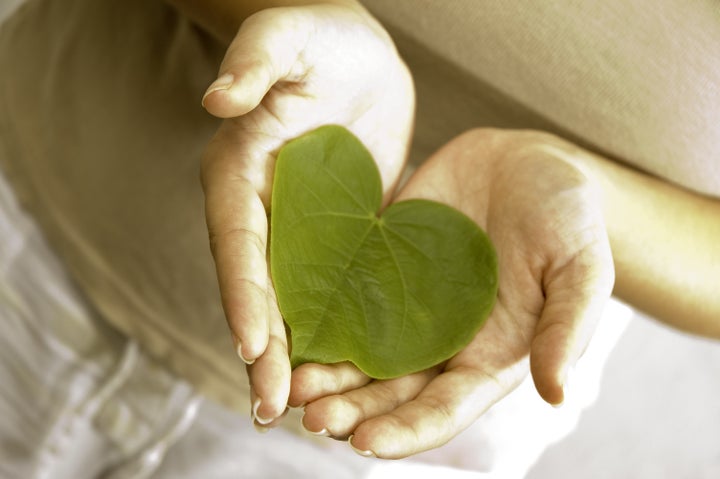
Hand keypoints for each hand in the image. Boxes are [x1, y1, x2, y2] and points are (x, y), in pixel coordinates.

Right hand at [200, 3, 413, 426]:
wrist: (354, 55)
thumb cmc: (315, 39)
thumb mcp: (285, 38)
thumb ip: (256, 62)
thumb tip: (219, 98)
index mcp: (240, 175)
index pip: (237, 243)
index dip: (242, 294)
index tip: (251, 346)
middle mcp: (263, 212)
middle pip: (258, 288)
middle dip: (263, 348)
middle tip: (272, 408)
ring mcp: (300, 228)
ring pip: (292, 300)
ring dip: (294, 355)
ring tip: (303, 411)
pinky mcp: (337, 234)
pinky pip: (333, 287)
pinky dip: (335, 328)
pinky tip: (349, 369)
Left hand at [290, 128, 614, 457]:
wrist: (527, 162)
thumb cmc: (567, 218)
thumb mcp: (580, 268)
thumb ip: (568, 327)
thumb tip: (556, 392)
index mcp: (486, 358)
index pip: (441, 410)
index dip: (403, 432)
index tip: (363, 444)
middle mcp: (438, 342)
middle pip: (387, 393)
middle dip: (349, 411)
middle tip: (309, 417)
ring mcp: (405, 305)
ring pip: (356, 354)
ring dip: (324, 375)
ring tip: (289, 385)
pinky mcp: (380, 265)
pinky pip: (343, 296)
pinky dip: (316, 317)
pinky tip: (285, 325)